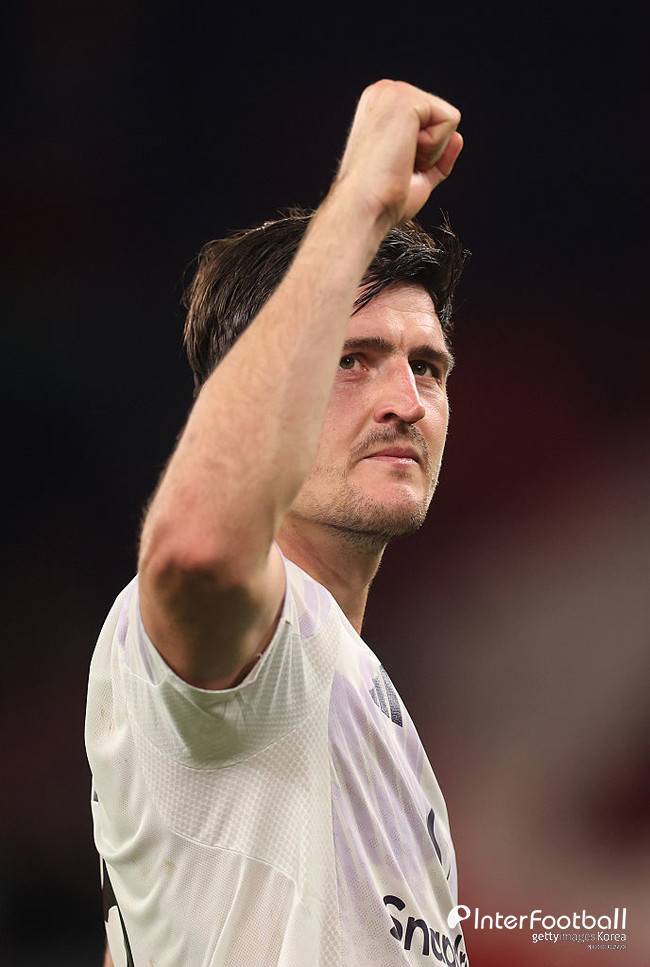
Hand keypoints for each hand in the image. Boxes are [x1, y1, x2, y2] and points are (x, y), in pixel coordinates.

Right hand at [332, 79, 462, 230]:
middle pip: (442, 117)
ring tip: (400, 161)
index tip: (396, 168)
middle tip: (399, 167)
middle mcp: (384, 93)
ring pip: (448, 119)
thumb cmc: (379, 201)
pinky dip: (434, 148)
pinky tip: (405, 155)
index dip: (424, 153)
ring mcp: (394, 92)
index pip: (429, 121)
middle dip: (430, 151)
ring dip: (432, 151)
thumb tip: (457, 138)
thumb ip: (435, 155)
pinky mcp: (406, 99)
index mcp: (380, 108)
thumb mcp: (414, 175)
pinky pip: (450, 121)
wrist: (363, 210)